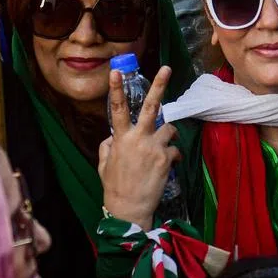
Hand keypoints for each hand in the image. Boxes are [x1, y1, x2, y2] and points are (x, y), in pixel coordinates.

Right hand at [99, 66, 179, 227]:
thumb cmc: (114, 187)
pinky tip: (167, 166)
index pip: (117, 109)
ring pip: (169, 128)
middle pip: (151, 106)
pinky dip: (172, 156)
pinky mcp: (166, 159)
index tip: (116, 71)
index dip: (116, 89)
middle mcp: (138, 138)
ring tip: (163, 146)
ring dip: (168, 134)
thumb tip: (112, 137)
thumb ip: (108, 146)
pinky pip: (174, 149)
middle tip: (167, 68)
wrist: (129, 209)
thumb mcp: (104, 165)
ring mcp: (154, 147)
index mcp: (121, 138)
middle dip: (159, 85)